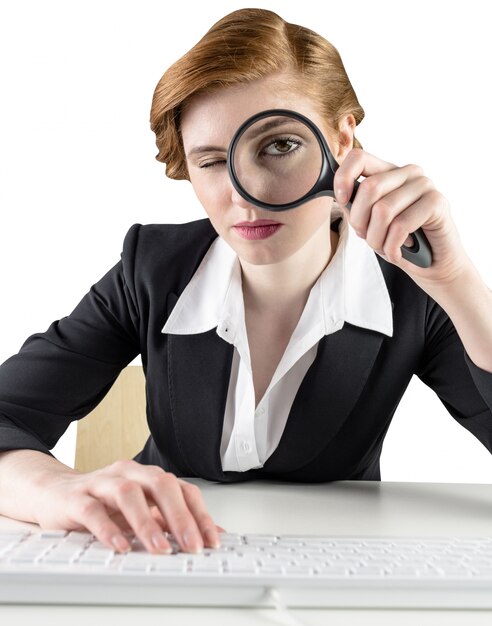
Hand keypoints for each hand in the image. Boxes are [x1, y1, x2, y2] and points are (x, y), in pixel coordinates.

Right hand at [33, 460, 222, 553]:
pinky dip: (108, 529)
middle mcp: (128, 474)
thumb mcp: (142, 511)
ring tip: (159, 548)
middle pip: (160, 485)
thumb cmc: (102, 502)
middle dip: (179, 516)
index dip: (199, 513)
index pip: (182, 489)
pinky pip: (93, 510)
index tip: (211, 540)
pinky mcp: (76, 498)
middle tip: (191, 545)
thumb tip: (210, 534)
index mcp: (147, 476)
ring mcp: (102, 483)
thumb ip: (171, 520)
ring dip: (147, 523)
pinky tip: (120, 546)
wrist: (55, 493)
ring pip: (128, 494)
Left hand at [334, 148, 470, 288]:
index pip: (359, 158)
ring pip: (383, 210)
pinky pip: (401, 225)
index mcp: (389, 172)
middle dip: (360, 221)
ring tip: (384, 248)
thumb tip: (337, 195)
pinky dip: (392, 247)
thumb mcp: (370, 223)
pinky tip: (397, 254)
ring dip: (377, 239)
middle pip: (369, 188)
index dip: (344, 178)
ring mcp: (425, 185)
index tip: (342, 200)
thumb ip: (355, 206)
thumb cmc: (399, 242)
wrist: (433, 265)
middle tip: (368, 237)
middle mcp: (408, 173)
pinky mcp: (437, 202)